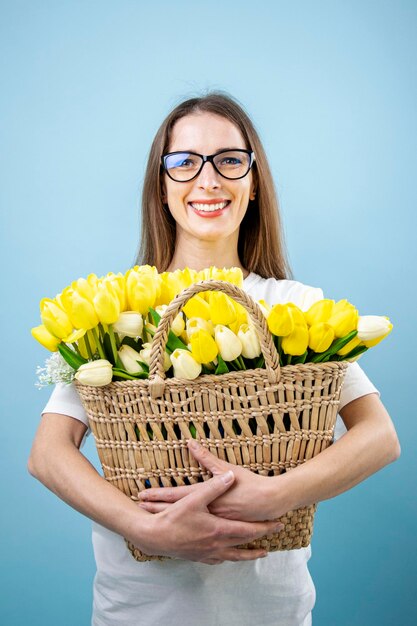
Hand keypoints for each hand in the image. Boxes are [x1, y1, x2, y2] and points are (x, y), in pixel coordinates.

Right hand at [133, 470, 283, 563]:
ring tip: (260, 553)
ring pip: (234, 556)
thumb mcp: (195, 497)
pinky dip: (228, 557)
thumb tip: (230, 475)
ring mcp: (208, 553)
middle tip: (275, 537)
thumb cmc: (174, 517)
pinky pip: (219, 559)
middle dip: (261, 541)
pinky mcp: (198, 557)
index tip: (278, 525)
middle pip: (245, 544)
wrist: (154, 537)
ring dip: (248, 554)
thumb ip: (214, 485)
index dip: (265, 527)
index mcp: (219, 529)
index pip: (248, 530)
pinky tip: (228, 555)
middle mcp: (216, 544)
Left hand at [138, 440, 288, 521]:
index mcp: (205, 496)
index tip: (141, 494)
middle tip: (139, 508)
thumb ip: (206, 458)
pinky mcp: (221, 530)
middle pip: (175, 511)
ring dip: (168, 522)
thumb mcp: (226, 469)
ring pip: (184, 524)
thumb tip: (191, 443)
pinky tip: (178, 537)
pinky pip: (199, 534)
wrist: (269, 502)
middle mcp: (205, 511)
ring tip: (152, 523)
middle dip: (156, 509)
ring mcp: (212, 523)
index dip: (158, 494)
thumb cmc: (249, 484)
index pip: (175, 495)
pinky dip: (186, 534)